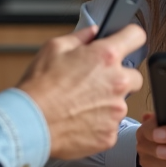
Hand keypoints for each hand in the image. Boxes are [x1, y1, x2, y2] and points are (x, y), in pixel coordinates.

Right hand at [18, 23, 144, 158]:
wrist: (29, 122)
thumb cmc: (39, 86)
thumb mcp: (54, 48)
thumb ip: (80, 37)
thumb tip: (92, 33)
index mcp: (106, 57)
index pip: (136, 36)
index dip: (131, 37)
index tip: (128, 42)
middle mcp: (117, 82)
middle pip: (136, 76)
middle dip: (120, 77)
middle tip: (97, 82)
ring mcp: (116, 110)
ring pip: (121, 103)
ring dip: (108, 102)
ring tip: (81, 104)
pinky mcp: (110, 134)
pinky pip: (111, 125)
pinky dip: (99, 123)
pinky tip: (80, 119)